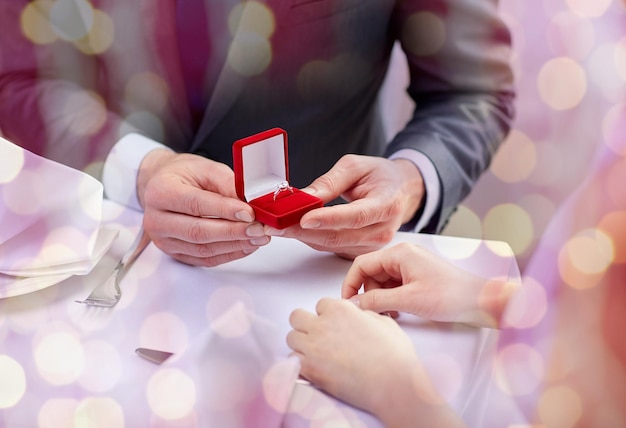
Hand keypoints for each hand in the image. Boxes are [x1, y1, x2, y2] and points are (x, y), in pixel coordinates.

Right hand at [138, 150, 269, 266]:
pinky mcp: (175, 253)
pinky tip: (246, 245)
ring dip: (235, 245)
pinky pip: (205, 259)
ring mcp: (164, 240)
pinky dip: (229, 254)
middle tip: (259, 228)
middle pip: (198, 232)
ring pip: (203, 249)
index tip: (249, 212)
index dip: (225, 210)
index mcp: (161, 192)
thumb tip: (250, 203)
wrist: (163, 185)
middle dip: (233, 232)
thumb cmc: (183, 175)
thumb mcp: (206, 168)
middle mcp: (157, 219)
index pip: (195, 204)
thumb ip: (227, 184)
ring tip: (258, 237)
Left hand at [265, 155, 424, 258]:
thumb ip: (330, 182)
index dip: (329, 219)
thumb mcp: (356, 166)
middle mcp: (382, 230)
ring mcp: (372, 245)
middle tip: (275, 223)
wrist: (400, 191)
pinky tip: (295, 228)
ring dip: (302, 236)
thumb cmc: (380, 176)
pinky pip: (331, 247)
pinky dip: (311, 238)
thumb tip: (305, 198)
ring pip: (331, 244)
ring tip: (278, 225)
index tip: (304, 218)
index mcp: (386, 205)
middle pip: (338, 236)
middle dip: (303, 231)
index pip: (356, 216)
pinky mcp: (360, 252)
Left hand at [287, 298, 464, 426]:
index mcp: (340, 309)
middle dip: (305, 324)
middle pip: (297, 317)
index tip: (333, 325)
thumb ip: (364, 315)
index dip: (327, 315)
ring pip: (291, 338)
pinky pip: (292, 361)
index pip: (321, 304)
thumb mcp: (383, 322)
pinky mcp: (309, 369)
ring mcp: (313, 346)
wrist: (392, 383)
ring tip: (314, 354)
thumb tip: (357, 317)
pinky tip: (312, 368)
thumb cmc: (394, 354)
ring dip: (301, 344)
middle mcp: (323, 324)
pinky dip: (299, 364)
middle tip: (317, 336)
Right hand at [342, 243, 516, 327]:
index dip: (350, 284)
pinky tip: (400, 310)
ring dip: (381, 298)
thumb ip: (376, 301)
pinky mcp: (417, 276)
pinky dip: (392, 298)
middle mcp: (404, 255)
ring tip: (393, 313)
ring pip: (382, 281)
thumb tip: (354, 304)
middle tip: (375, 312)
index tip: (347, 302)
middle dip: (369, 294)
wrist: (481, 302)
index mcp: (400, 253)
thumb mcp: (408, 300)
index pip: (362, 264)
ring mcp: (411, 265)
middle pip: (371, 273)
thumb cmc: (452, 296)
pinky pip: (394, 285)